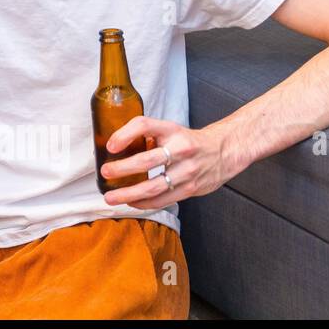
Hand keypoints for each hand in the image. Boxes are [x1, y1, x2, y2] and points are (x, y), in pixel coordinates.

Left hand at [100, 117, 237, 209]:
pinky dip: (144, 203)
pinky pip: (163, 199)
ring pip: (154, 186)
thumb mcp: (169, 129)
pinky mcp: (191, 189)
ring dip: (129, 194)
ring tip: (111, 197)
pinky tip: (131, 202)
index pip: (145, 125)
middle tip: (105, 172)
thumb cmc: (188, 141)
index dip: (125, 134)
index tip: (110, 146)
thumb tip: (114, 147)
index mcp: (172, 130)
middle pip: (146, 160)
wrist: (224, 151)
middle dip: (122, 169)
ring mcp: (187, 171)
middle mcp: (180, 149)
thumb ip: (146, 136)